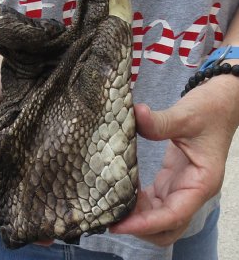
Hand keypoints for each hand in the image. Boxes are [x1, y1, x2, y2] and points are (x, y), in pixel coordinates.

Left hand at [110, 74, 238, 245]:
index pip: (173, 215)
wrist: (219, 103)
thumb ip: (161, 121)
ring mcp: (182, 186)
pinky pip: (155, 200)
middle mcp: (192, 190)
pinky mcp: (172, 178)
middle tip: (111, 217)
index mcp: (201, 182)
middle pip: (167, 226)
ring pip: (160, 216)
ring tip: (113, 205)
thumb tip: (136, 115)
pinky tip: (122, 188)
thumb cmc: (210, 110)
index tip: (119, 225)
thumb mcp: (186, 115)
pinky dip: (139, 201)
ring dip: (138, 216)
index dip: (145, 224)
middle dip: (141, 227)